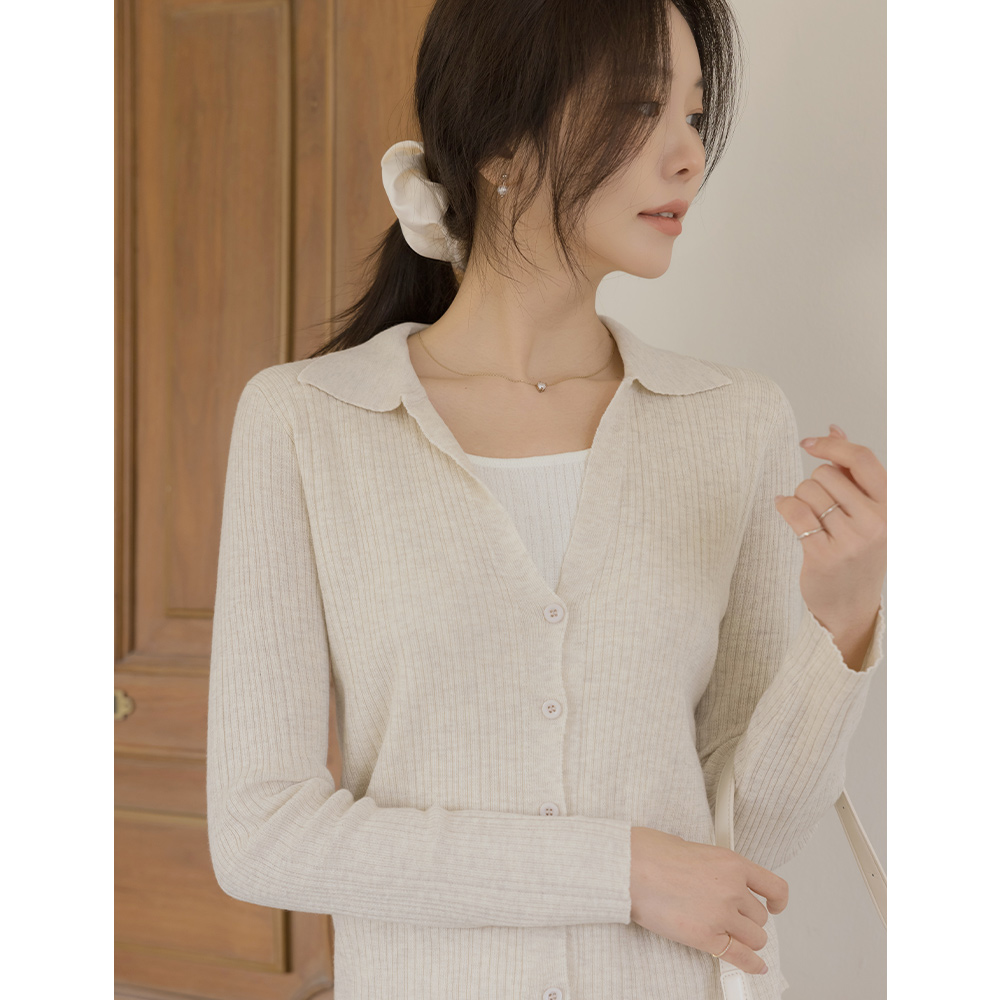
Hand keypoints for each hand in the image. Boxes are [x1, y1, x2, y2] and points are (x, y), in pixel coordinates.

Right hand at [629, 826, 787, 974]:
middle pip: (759, 916)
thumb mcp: (691, 848)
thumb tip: (711, 880)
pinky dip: (751, 965)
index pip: (773, 886)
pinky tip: (754, 966)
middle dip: (747, 919)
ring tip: (732, 937)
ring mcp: (721, 915)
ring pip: (754, 938)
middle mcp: (732, 889)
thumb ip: (711, 867)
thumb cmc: (650, 852)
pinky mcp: (706, 937)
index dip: (777, 900)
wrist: (629, 867)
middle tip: (733, 919)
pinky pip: (740, 957)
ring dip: (745, 939)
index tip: (775, 905)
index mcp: (731, 862)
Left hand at [774, 423, 886, 631]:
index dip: (831, 445)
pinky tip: (786, 510)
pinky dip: (784, 505)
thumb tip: (834, 428)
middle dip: (814, 483)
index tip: (808, 443)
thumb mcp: (866, 509)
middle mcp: (876, 521)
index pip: (861, 458)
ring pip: (807, 491)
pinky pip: (794, 511)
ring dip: (800, 498)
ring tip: (811, 518)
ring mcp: (852, 539)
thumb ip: (851, 469)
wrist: (850, 605)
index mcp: (891, 506)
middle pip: (825, 474)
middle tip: (821, 506)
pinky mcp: (824, 554)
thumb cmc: (857, 552)